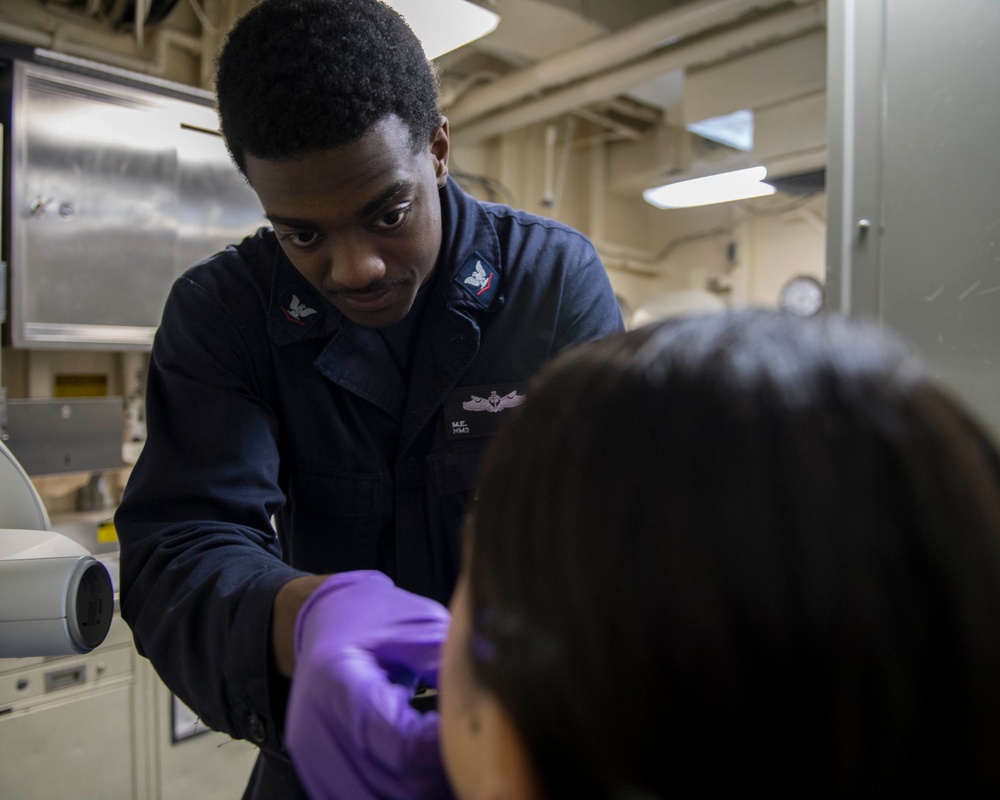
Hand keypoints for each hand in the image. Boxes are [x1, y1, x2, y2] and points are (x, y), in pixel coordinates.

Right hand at [285, 570, 453, 799]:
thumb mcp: (414, 622)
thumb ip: (445, 662)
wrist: (324, 623)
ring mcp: (314, 759)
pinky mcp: (316, 777)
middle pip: (396, 783)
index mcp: (339, 682)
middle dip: (441, 772)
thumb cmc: (371, 618)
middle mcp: (317, 729)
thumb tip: (485, 701)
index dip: (444, 744)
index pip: (402, 743)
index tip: (470, 725)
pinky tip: (424, 775)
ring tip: (452, 762)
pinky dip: (399, 795)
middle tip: (471, 747)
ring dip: (424, 790)